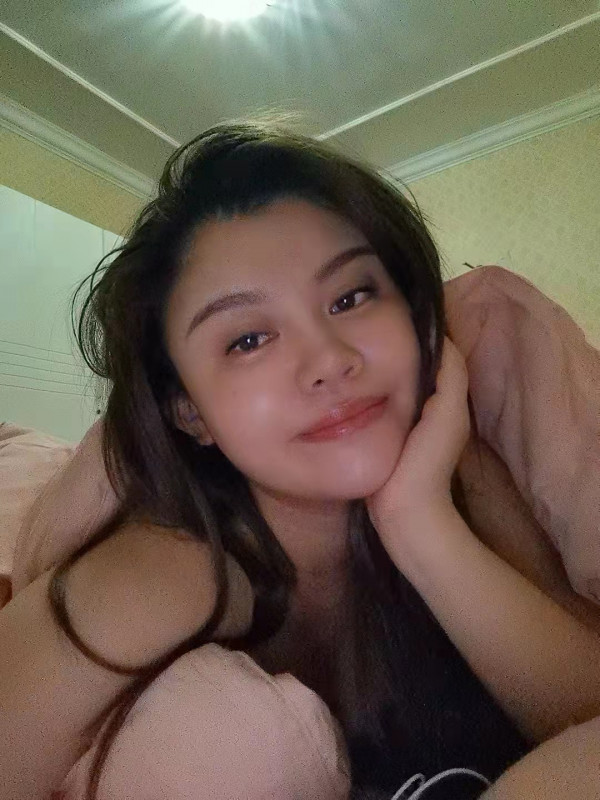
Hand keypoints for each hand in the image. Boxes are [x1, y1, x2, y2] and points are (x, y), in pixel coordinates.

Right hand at [366, 336, 470, 533]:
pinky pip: (380, 402)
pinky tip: (351, 381)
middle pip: (416, 369)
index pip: (439, 358)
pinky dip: (370, 388)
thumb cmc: (427, 461)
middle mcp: (430, 409)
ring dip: (383, 368)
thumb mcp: (446, 414)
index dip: (424, 337)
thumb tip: (442, 338)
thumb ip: (450, 377)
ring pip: (396, 384)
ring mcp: (406, 424)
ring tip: (358, 348)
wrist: (405, 511)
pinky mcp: (386, 436)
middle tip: (371, 327)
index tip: (400, 315)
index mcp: (448, 402)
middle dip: (400, 349)